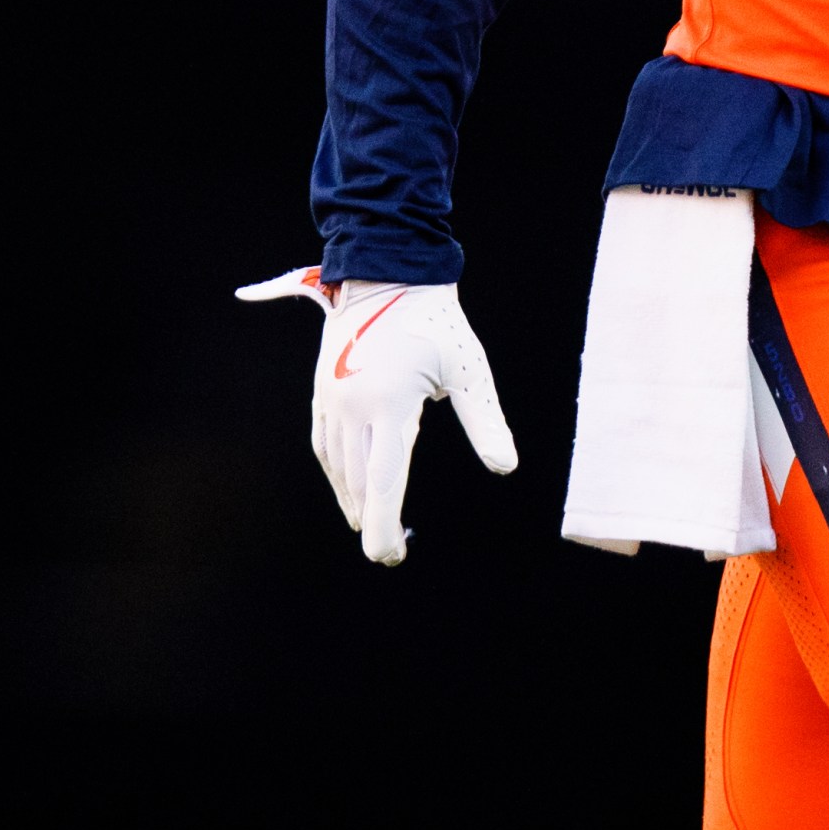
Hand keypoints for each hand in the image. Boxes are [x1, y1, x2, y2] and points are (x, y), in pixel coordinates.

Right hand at [235, 268, 515, 563]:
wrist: (387, 273)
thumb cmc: (437, 323)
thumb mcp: (469, 371)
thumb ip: (485, 421)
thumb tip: (505, 466)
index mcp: (389, 406)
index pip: (384, 481)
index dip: (385, 524)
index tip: (388, 556)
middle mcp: (353, 407)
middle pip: (358, 481)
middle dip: (372, 520)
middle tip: (388, 552)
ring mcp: (332, 398)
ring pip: (337, 464)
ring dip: (351, 499)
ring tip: (366, 525)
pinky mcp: (323, 388)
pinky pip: (324, 442)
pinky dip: (336, 471)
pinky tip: (347, 484)